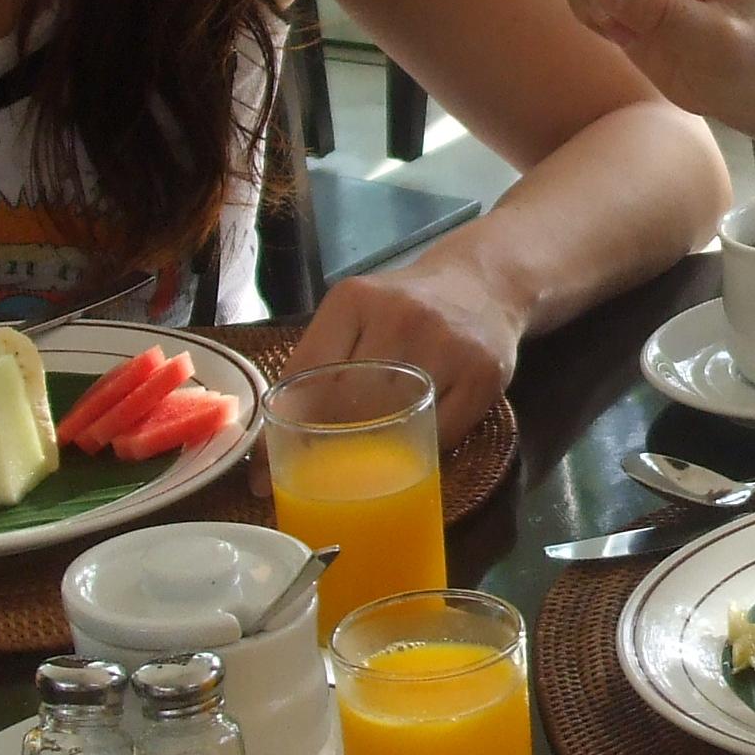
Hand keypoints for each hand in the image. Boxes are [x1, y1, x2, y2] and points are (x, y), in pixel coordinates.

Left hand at [279, 261, 519, 443]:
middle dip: (331, 442)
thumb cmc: (402, 309)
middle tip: (322, 470)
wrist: (481, 284)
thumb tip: (270, 447)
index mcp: (354, 300)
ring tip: (366, 463)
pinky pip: (442, 432)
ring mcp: (447, 344)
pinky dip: (423, 447)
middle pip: (351, 403)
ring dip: (377, 450)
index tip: (276, 462)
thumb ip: (316, 362)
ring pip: (396, 421)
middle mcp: (401, 316)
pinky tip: (413, 444)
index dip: (289, 424)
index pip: (308, 374)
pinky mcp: (484, 373)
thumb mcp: (354, 314)